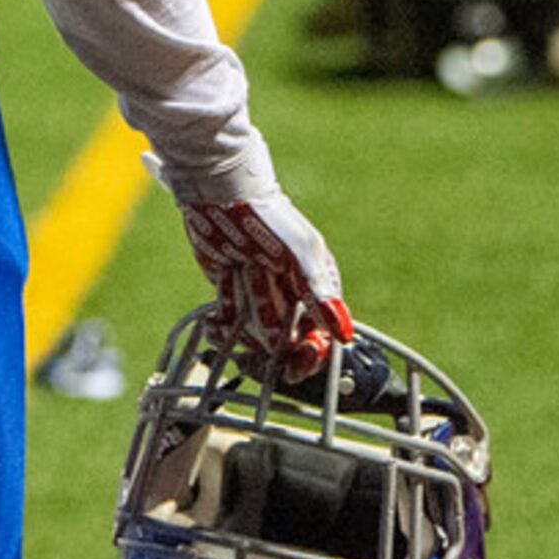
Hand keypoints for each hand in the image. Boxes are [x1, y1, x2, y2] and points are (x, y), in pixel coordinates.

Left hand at [178, 189, 352, 378]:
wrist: (220, 195)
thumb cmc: (267, 219)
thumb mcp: (299, 255)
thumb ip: (321, 295)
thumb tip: (345, 334)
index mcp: (316, 285)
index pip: (318, 334)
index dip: (308, 354)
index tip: (295, 363)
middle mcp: (290, 294)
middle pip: (283, 342)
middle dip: (267, 339)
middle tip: (255, 330)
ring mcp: (261, 294)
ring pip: (254, 335)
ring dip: (241, 326)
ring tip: (232, 296)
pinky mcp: (232, 291)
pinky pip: (230, 323)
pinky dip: (221, 327)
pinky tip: (213, 322)